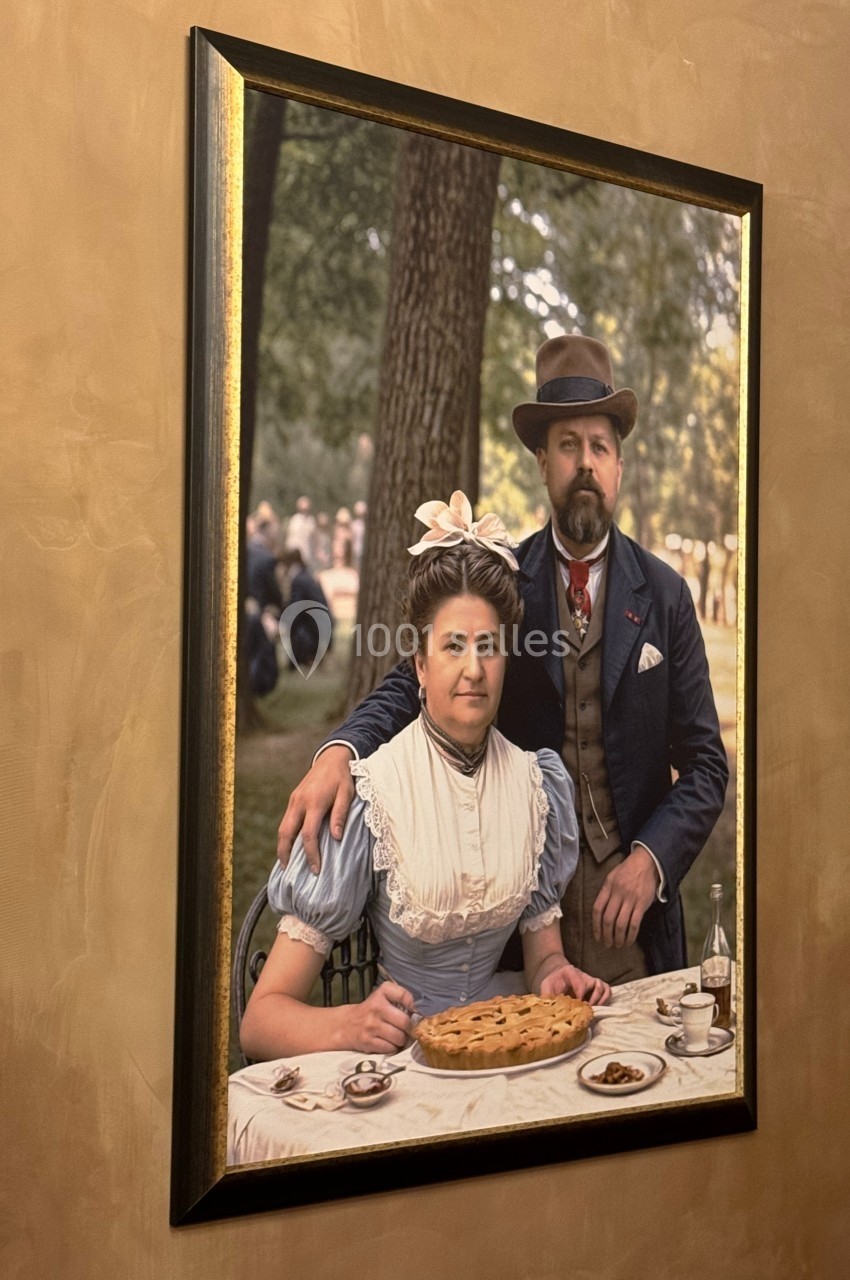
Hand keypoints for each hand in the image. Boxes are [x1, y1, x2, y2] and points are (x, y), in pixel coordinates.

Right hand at [277, 745, 354, 872]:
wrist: (331, 757)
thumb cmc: (342, 777)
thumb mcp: (347, 794)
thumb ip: (340, 814)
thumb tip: (336, 837)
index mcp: (314, 803)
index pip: (308, 835)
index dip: (311, 854)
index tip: (316, 869)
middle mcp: (300, 803)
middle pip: (286, 833)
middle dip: (285, 854)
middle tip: (289, 872)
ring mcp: (294, 800)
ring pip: (282, 828)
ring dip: (282, 846)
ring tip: (286, 863)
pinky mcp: (293, 799)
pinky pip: (286, 821)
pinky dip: (285, 835)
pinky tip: (290, 845)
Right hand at [345, 983, 413, 1053]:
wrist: (347, 1025)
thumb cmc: (371, 1011)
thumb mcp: (382, 997)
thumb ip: (400, 999)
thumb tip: (418, 1014)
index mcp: (381, 993)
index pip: (403, 995)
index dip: (411, 1005)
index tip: (411, 1011)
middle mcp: (375, 1007)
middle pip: (405, 1022)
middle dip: (408, 1028)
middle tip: (405, 1029)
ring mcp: (371, 1025)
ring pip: (399, 1037)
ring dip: (401, 1040)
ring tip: (395, 1037)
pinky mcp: (368, 1041)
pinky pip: (390, 1048)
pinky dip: (392, 1048)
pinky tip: (387, 1043)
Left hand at [539, 963, 610, 1005]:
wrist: (558, 977)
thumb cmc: (553, 982)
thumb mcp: (546, 986)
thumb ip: (547, 995)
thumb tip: (549, 1009)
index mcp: (569, 972)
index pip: (580, 981)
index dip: (580, 994)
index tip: (578, 1004)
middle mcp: (583, 975)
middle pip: (594, 984)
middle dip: (591, 1000)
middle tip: (584, 1011)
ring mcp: (592, 981)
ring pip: (603, 987)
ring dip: (599, 1000)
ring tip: (591, 1010)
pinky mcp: (597, 987)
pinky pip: (607, 991)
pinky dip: (605, 1000)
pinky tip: (597, 1008)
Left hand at [592, 846, 659, 948]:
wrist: (646, 862)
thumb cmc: (627, 870)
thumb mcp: (612, 877)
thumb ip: (605, 892)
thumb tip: (599, 912)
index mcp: (608, 887)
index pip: (597, 909)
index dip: (595, 925)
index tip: (596, 936)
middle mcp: (618, 893)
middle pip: (608, 919)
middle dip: (606, 935)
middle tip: (606, 944)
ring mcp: (630, 899)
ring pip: (620, 924)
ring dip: (618, 938)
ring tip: (617, 945)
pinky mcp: (642, 904)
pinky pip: (635, 923)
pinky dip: (631, 935)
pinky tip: (629, 941)